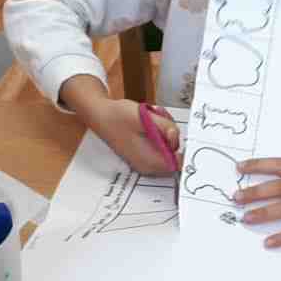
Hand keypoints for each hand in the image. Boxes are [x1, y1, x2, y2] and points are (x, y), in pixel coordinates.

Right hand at [64, 78, 179, 176]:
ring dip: (165, 131)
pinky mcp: (144, 154)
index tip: (174, 131)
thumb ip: (165, 127)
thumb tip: (177, 137)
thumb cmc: (117, 117)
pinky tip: (149, 122)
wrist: (99, 115)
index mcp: (149, 161)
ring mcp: (146, 161)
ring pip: (168, 148)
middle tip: (160, 120)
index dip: (181, 147)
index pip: (179, 164)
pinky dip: (159, 133)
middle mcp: (148, 166)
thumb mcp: (144, 117)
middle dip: (172, 135)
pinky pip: (160, 146)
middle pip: (175, 155)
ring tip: (152, 118)